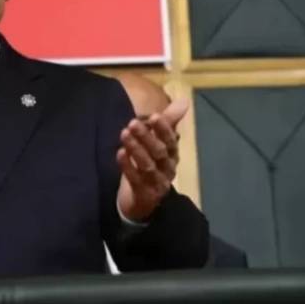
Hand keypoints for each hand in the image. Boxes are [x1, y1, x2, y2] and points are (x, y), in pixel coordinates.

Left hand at [116, 96, 189, 221]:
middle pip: (160, 152)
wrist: (142, 202)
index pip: (171, 141)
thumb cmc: (151, 166)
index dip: (164, 129)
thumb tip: (185, 100)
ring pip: (148, 165)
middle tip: (132, 122)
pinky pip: (136, 179)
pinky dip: (128, 166)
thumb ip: (169, 122)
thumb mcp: (159, 143)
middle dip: (147, 137)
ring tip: (124, 134)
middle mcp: (168, 169)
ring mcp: (157, 183)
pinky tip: (119, 153)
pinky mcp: (145, 194)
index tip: (153, 116)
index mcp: (172, 156)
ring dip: (136, 149)